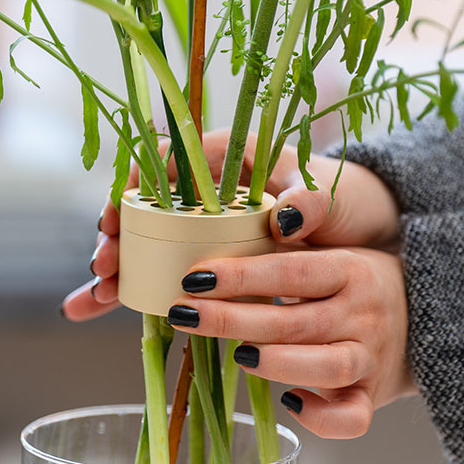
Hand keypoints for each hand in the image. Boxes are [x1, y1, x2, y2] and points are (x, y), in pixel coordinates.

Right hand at [59, 129, 399, 321]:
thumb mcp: (330, 193)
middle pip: (145, 206)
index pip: (166, 159)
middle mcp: (209, 190)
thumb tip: (283, 217)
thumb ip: (309, 198)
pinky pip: (167, 268)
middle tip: (104, 267)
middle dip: (116, 236)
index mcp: (231, 157)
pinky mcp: (214, 256)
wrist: (368, 227)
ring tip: (96, 297)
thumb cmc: (346, 197)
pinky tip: (104, 306)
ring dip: (117, 267)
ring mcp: (208, 225)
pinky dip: (135, 287)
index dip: (133, 183)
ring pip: (146, 241)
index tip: (116, 214)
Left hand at [166, 248, 416, 438]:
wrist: (427, 314)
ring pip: (325, 367)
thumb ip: (286, 247)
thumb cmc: (358, 279)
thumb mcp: (331, 250)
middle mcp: (363, 313)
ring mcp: (370, 357)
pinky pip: (352, 418)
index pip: (290, 270)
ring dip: (275, 363)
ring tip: (236, 355)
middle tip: (184, 313)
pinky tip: (287, 401)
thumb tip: (221, 238)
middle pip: (294, 320)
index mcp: (350, 269)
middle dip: (232, 317)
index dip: (240, 275)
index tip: (194, 276)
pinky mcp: (374, 395)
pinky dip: (320, 417)